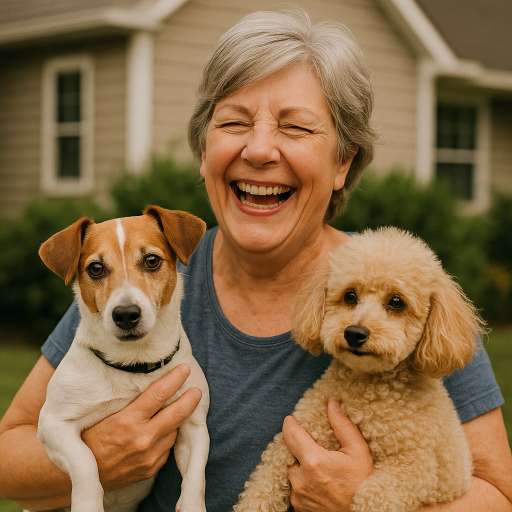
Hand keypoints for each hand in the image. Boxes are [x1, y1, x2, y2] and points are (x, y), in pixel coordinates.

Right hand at [82, 364, 201, 489]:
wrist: (80, 474)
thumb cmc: (90, 436)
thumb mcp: (107, 414)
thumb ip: (132, 402)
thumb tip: (156, 383)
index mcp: (128, 421)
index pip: (159, 394)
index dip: (175, 379)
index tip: (185, 369)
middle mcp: (141, 439)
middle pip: (176, 414)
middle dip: (190, 400)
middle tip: (197, 390)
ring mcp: (148, 457)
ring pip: (173, 431)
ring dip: (176, 420)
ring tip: (178, 408)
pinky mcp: (150, 469)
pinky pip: (166, 448)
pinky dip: (166, 438)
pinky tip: (161, 431)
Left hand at [283, 400, 372, 511]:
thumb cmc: (364, 484)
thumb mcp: (358, 451)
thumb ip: (342, 425)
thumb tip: (332, 403)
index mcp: (314, 461)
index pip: (291, 434)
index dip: (290, 424)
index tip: (292, 419)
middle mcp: (301, 480)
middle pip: (291, 454)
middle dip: (300, 449)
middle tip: (313, 447)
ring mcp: (298, 496)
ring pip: (293, 473)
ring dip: (302, 467)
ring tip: (320, 469)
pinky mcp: (299, 508)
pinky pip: (296, 489)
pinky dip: (304, 483)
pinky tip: (319, 483)